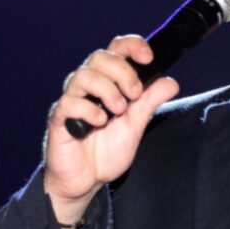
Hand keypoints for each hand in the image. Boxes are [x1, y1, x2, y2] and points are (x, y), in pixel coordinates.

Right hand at [42, 35, 179, 228]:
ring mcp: (71, 100)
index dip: (131, 46)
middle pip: (99, 57)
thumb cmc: (105, 152)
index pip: (115, 49)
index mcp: (106, 82)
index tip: (148, 57)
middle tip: (134, 95)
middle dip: (122, 72)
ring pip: (84, 74)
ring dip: (107, 90)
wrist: (86, 182)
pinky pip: (69, 102)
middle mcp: (87, 86)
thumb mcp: (135, 126)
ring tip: (118, 112)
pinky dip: (89, 109)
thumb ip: (149, 102)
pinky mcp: (59, 119)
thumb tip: (170, 82)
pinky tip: (100, 122)